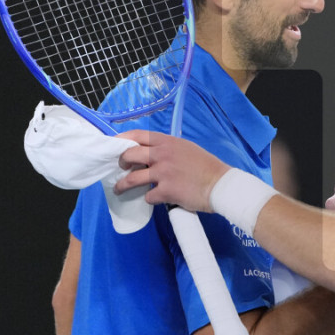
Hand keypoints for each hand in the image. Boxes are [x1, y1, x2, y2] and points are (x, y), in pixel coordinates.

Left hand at [114, 130, 228, 211]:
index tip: (114, 144)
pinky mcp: (165, 191)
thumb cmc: (207, 167)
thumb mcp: (187, 149)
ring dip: (123, 185)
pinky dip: (150, 198)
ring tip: (119, 189)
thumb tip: (151, 154)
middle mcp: (162, 154)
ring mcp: (162, 173)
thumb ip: (168, 148)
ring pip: (132, 179)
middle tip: (120, 168)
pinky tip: (155, 199)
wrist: (220, 185)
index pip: (137, 135)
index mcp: (168, 142)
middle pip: (129, 155)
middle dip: (120, 162)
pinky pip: (148, 196)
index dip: (122, 139)